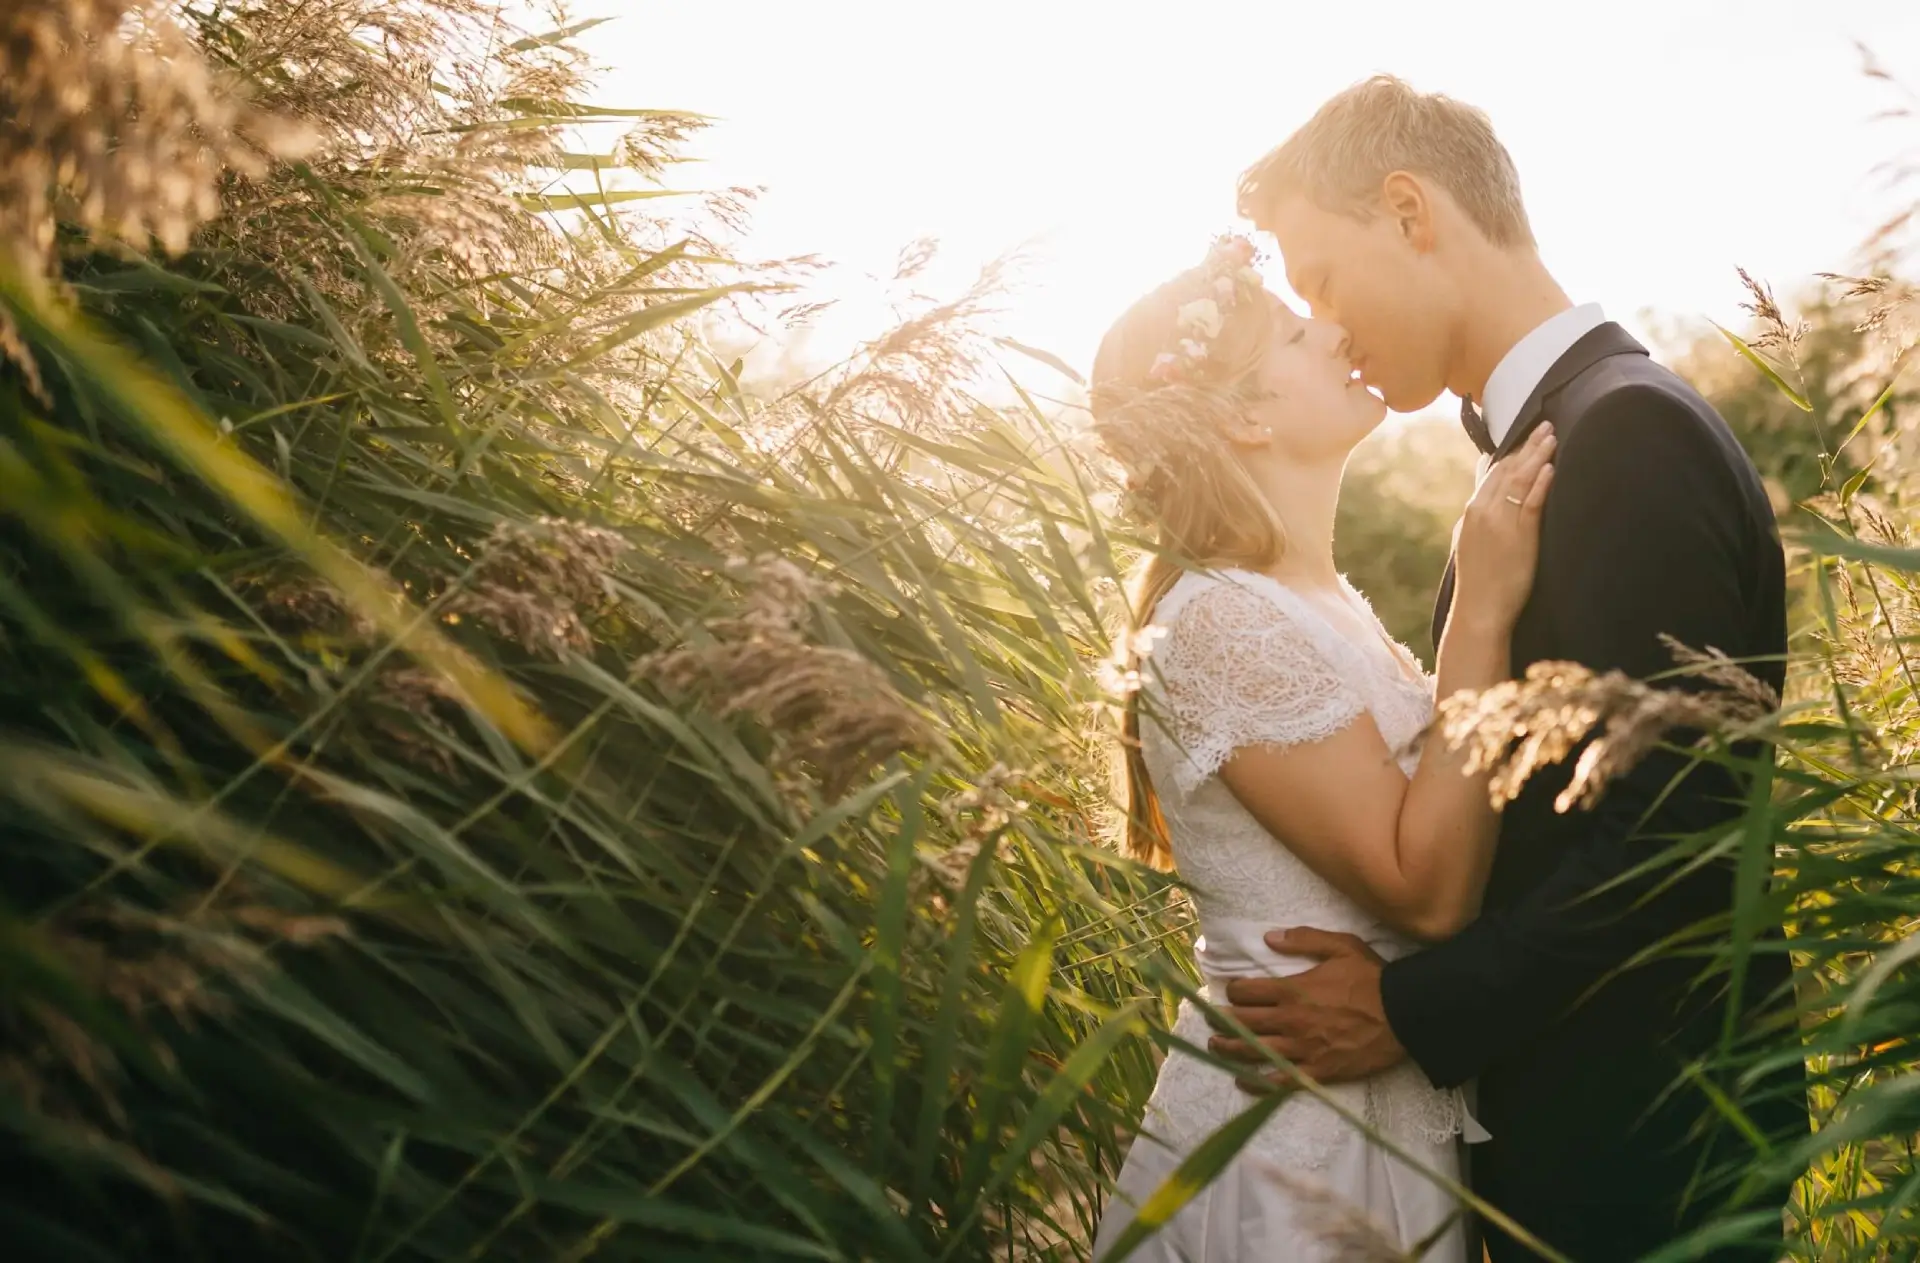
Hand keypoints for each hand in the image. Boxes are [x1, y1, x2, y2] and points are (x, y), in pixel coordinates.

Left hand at [1206, 928, 1405, 1093]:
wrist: (1405, 1015)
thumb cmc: (1373, 978)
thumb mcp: (1341, 946)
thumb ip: (1304, 940)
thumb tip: (1269, 937)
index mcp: (1293, 990)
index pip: (1247, 992)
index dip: (1234, 990)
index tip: (1231, 990)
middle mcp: (1292, 1021)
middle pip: (1243, 1023)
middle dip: (1221, 1020)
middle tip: (1210, 1019)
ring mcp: (1303, 1049)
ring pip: (1254, 1052)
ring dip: (1229, 1050)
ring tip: (1215, 1046)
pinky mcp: (1318, 1071)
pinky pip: (1281, 1081)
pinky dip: (1259, 1083)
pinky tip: (1244, 1082)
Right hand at [1453, 421, 1554, 631]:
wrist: (1479, 609)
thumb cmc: (1479, 581)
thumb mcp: (1470, 542)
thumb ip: (1480, 516)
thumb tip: (1487, 497)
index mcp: (1472, 511)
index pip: (1493, 473)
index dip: (1512, 452)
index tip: (1526, 436)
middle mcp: (1482, 511)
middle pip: (1507, 470)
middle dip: (1527, 446)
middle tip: (1545, 426)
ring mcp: (1500, 522)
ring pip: (1519, 480)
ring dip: (1537, 456)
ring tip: (1552, 437)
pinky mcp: (1518, 536)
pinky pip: (1531, 503)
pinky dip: (1540, 483)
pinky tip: (1550, 468)